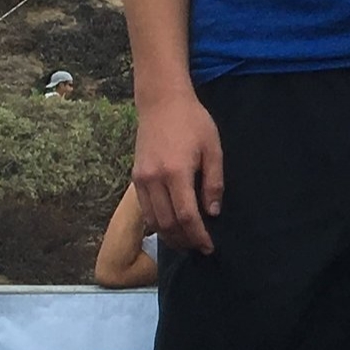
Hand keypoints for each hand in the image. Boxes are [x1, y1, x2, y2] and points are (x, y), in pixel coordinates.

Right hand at [133, 92, 223, 253]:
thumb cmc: (192, 122)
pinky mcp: (135, 177)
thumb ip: (213, 182)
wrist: (161, 102)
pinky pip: (145, 209)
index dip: (198, 235)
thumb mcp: (213, 148)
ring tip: (186, 242)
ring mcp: (141, 179)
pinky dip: (157, 223)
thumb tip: (212, 212)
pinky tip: (170, 227)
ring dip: (170, 236)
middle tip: (200, 247)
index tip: (209, 247)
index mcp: (176, 172)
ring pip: (153, 220)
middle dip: (185, 240)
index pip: (186, 216)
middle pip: (168, 223)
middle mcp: (154, 179)